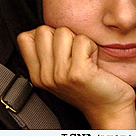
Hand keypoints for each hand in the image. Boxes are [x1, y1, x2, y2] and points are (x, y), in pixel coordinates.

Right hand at [17, 26, 135, 129]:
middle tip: (73, 52)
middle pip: (43, 30)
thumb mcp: (59, 71)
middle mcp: (45, 77)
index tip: (58, 47)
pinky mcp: (77, 73)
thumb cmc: (88, 86)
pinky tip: (93, 61)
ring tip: (84, 57)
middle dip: (61, 35)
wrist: (110, 109)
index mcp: (38, 75)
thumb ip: (47, 53)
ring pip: (62, 32)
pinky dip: (92, 46)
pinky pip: (82, 40)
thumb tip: (42, 27)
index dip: (44, 34)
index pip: (24, 38)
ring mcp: (60, 75)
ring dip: (78, 40)